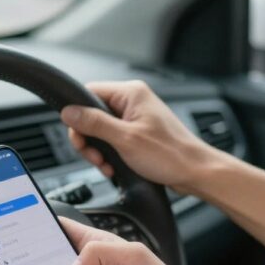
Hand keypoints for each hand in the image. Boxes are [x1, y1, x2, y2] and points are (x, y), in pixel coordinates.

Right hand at [61, 80, 216, 193]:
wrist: (195, 172)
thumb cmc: (170, 154)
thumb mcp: (125, 139)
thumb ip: (94, 123)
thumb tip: (69, 112)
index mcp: (131, 93)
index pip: (89, 92)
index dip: (78, 115)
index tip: (79, 136)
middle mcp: (133, 101)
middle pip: (92, 113)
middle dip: (89, 138)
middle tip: (93, 156)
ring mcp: (136, 117)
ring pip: (101, 129)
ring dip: (99, 150)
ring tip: (106, 165)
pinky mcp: (138, 132)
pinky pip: (113, 139)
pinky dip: (109, 154)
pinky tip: (113, 167)